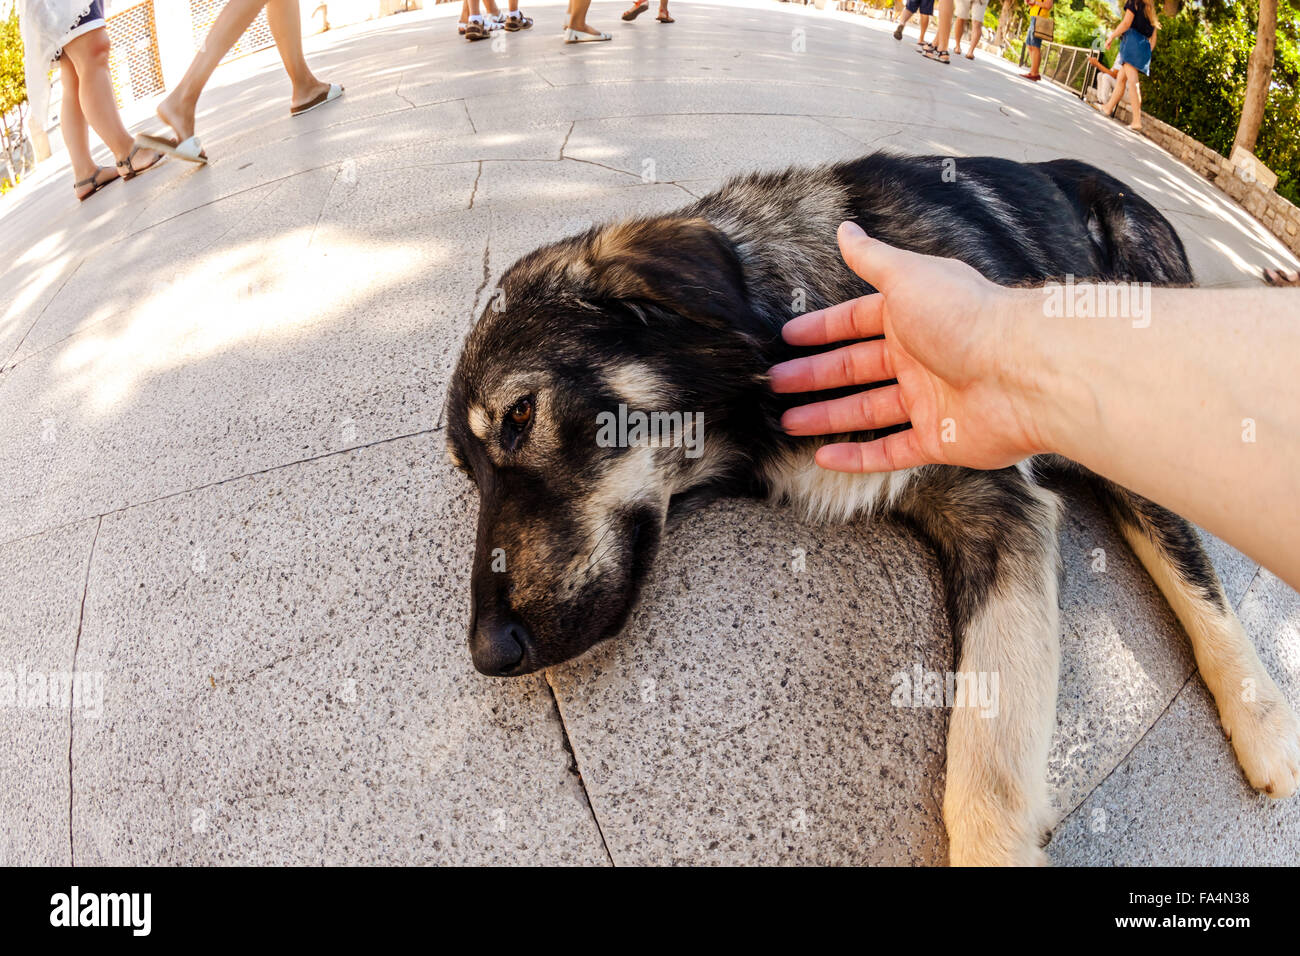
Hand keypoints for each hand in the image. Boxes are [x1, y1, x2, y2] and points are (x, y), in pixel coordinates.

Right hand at [767, 222, 1046, 472]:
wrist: (1023, 371)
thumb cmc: (966, 316)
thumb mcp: (908, 277)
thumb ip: (872, 258)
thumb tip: (845, 228)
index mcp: (913, 316)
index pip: (856, 322)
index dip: (821, 329)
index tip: (787, 338)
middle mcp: (920, 356)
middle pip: (856, 368)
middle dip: (814, 375)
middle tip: (775, 384)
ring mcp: (930, 400)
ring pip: (867, 410)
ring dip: (827, 415)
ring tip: (786, 421)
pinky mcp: (939, 439)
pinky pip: (891, 450)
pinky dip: (858, 457)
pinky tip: (823, 458)